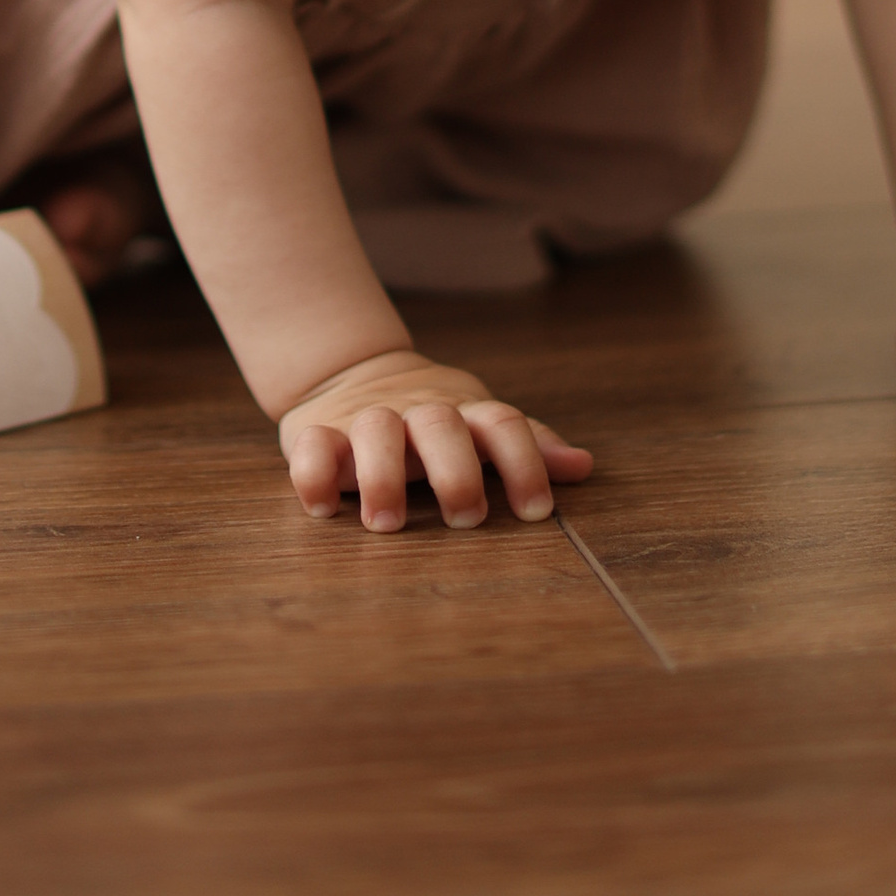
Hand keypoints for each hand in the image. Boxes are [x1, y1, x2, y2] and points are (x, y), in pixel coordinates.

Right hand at [278, 350, 594, 531]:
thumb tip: (583, 466)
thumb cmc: (434, 417)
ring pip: (376, 429)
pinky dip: (313, 474)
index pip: (503, 424)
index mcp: (464, 411)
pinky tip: (324, 509)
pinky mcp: (319, 432)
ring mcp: (368, 420)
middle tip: (467, 518)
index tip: (536, 512)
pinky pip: (311, 447)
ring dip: (383, 475)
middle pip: (441, 423)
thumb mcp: (481, 423)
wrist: (353, 370)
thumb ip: (527, 445)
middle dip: (455, 470)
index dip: (524, 463)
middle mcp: (419, 412)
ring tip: (387, 525)